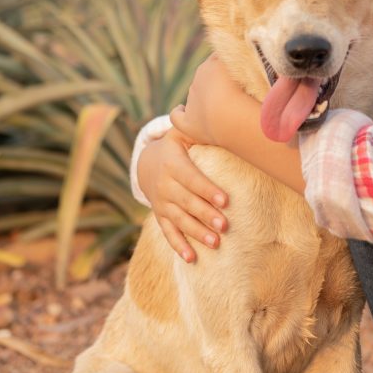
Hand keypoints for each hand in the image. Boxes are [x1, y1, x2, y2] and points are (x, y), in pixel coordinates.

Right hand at [137, 127, 228, 262]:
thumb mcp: (179, 134)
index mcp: (172, 165)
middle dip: (206, 214)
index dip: (207, 189)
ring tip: (216, 243)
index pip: (191, 179)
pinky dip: (179, 246)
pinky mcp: (160, 215)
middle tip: (225, 225)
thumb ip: (192, 127)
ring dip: (197, 232)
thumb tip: (204, 115)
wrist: (146, 164)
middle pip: (187, 202)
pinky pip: (168, 232)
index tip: (225, 200)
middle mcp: (165, 186)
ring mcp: (162, 203)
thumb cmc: (174, 147)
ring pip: (180, 220)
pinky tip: (192, 258)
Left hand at [170, 54, 253, 145]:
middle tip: (236, 91)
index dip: (231, 66)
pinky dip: (179, 113)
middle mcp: (199, 79)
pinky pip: (177, 116)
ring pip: (195, 93)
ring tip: (220, 105)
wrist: (230, 116)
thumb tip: (265, 58)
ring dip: (204, 97)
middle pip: (208, 75)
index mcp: (212, 65)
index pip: (221, 59)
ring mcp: (192, 101)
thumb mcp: (253, 69)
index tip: (243, 72)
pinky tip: (181, 110)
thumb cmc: (246, 92)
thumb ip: (253, 63)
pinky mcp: (188, 123)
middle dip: (218, 81)